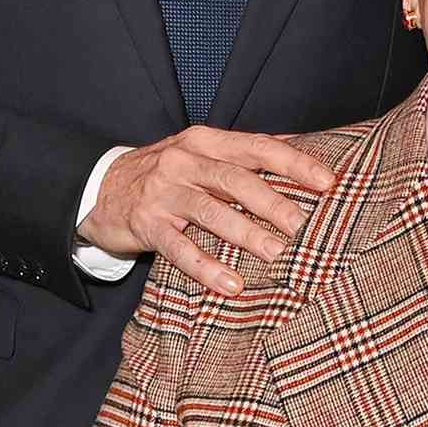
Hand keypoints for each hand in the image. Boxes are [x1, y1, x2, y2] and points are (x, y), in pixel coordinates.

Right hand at [80, 129, 335, 295]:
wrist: (99, 188)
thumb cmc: (164, 174)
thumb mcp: (200, 153)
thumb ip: (244, 155)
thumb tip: (303, 150)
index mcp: (206, 141)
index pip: (257, 147)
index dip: (294, 163)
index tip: (328, 182)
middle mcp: (185, 161)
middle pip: (237, 180)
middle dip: (276, 203)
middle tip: (308, 228)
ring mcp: (164, 193)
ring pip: (211, 212)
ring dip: (247, 235)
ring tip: (278, 256)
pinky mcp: (147, 224)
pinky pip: (179, 248)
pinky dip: (206, 267)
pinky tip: (231, 284)